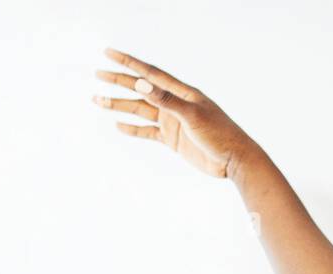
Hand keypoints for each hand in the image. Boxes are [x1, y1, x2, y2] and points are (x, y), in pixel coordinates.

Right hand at [92, 47, 254, 178]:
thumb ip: (166, 100)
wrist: (234, 161)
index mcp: (182, 93)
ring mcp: (173, 122)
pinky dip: (133, 129)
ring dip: (120, 106)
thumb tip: (140, 82)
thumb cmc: (220, 134)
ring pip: (141, 110)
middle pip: (141, 89)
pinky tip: (118, 124)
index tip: (108, 53)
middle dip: (119, 81)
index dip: (129, 63)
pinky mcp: (173, 139)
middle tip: (97, 74)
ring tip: (97, 100)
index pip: (150, 73)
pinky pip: (148, 132)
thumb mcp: (192, 115)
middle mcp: (175, 104)